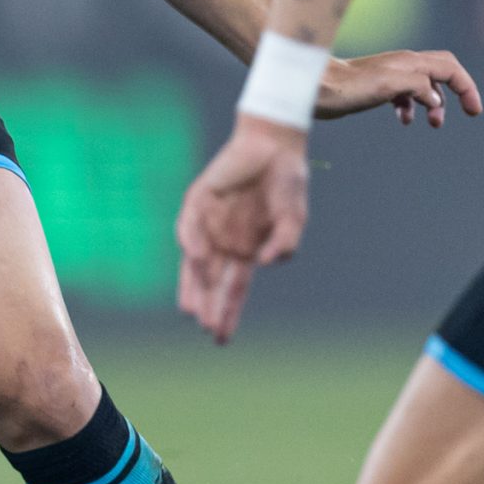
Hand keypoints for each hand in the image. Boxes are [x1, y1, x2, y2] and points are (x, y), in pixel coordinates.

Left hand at [175, 115, 311, 343]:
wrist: (275, 144)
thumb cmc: (286, 183)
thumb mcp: (293, 219)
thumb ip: (285, 244)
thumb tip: (264, 263)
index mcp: (246, 249)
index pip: (234, 289)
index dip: (228, 312)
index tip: (222, 339)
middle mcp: (224, 240)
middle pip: (213, 280)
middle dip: (210, 305)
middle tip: (208, 330)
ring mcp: (209, 221)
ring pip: (195, 260)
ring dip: (194, 283)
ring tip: (193, 309)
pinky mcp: (200, 199)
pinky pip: (190, 224)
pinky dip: (191, 241)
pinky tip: (197, 259)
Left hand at [319, 47, 483, 128]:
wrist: (316, 88)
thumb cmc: (348, 87)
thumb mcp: (387, 85)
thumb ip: (416, 87)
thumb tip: (435, 101)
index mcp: (410, 62)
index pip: (450, 69)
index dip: (467, 87)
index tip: (474, 112)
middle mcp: (404, 65)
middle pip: (443, 72)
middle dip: (457, 91)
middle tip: (466, 113)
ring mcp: (391, 75)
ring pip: (425, 86)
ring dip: (435, 104)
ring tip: (433, 124)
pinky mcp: (378, 87)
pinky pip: (405, 94)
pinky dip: (412, 107)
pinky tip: (404, 120)